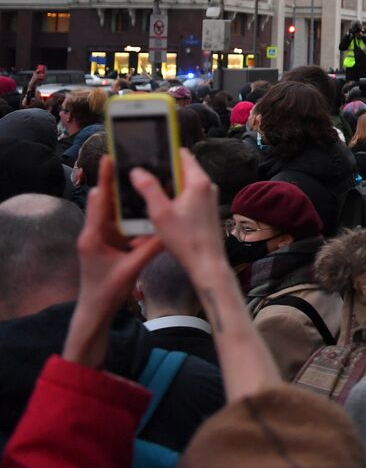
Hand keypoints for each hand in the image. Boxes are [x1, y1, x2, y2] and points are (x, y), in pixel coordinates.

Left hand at [63, 157, 164, 366]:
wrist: (94, 309)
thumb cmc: (107, 290)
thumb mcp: (132, 268)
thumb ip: (150, 248)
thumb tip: (170, 230)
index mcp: (93, 236)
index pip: (99, 201)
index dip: (105, 179)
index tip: (110, 158)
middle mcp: (92, 232)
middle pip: (103, 200)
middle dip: (114, 181)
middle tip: (127, 161)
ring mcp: (98, 237)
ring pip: (109, 210)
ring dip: (121, 195)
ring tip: (136, 177)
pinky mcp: (104, 242)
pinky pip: (115, 221)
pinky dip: (125, 211)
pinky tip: (139, 204)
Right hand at [129, 149, 223, 275]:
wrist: (207, 263)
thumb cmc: (185, 239)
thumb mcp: (160, 213)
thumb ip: (148, 188)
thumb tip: (137, 171)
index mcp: (199, 181)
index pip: (182, 155)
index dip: (165, 151)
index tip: (148, 152)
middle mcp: (208, 186)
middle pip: (182, 169)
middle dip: (163, 170)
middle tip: (142, 173)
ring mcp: (209, 198)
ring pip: (184, 184)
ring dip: (168, 187)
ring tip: (147, 191)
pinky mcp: (207, 209)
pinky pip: (189, 196)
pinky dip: (175, 198)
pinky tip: (160, 208)